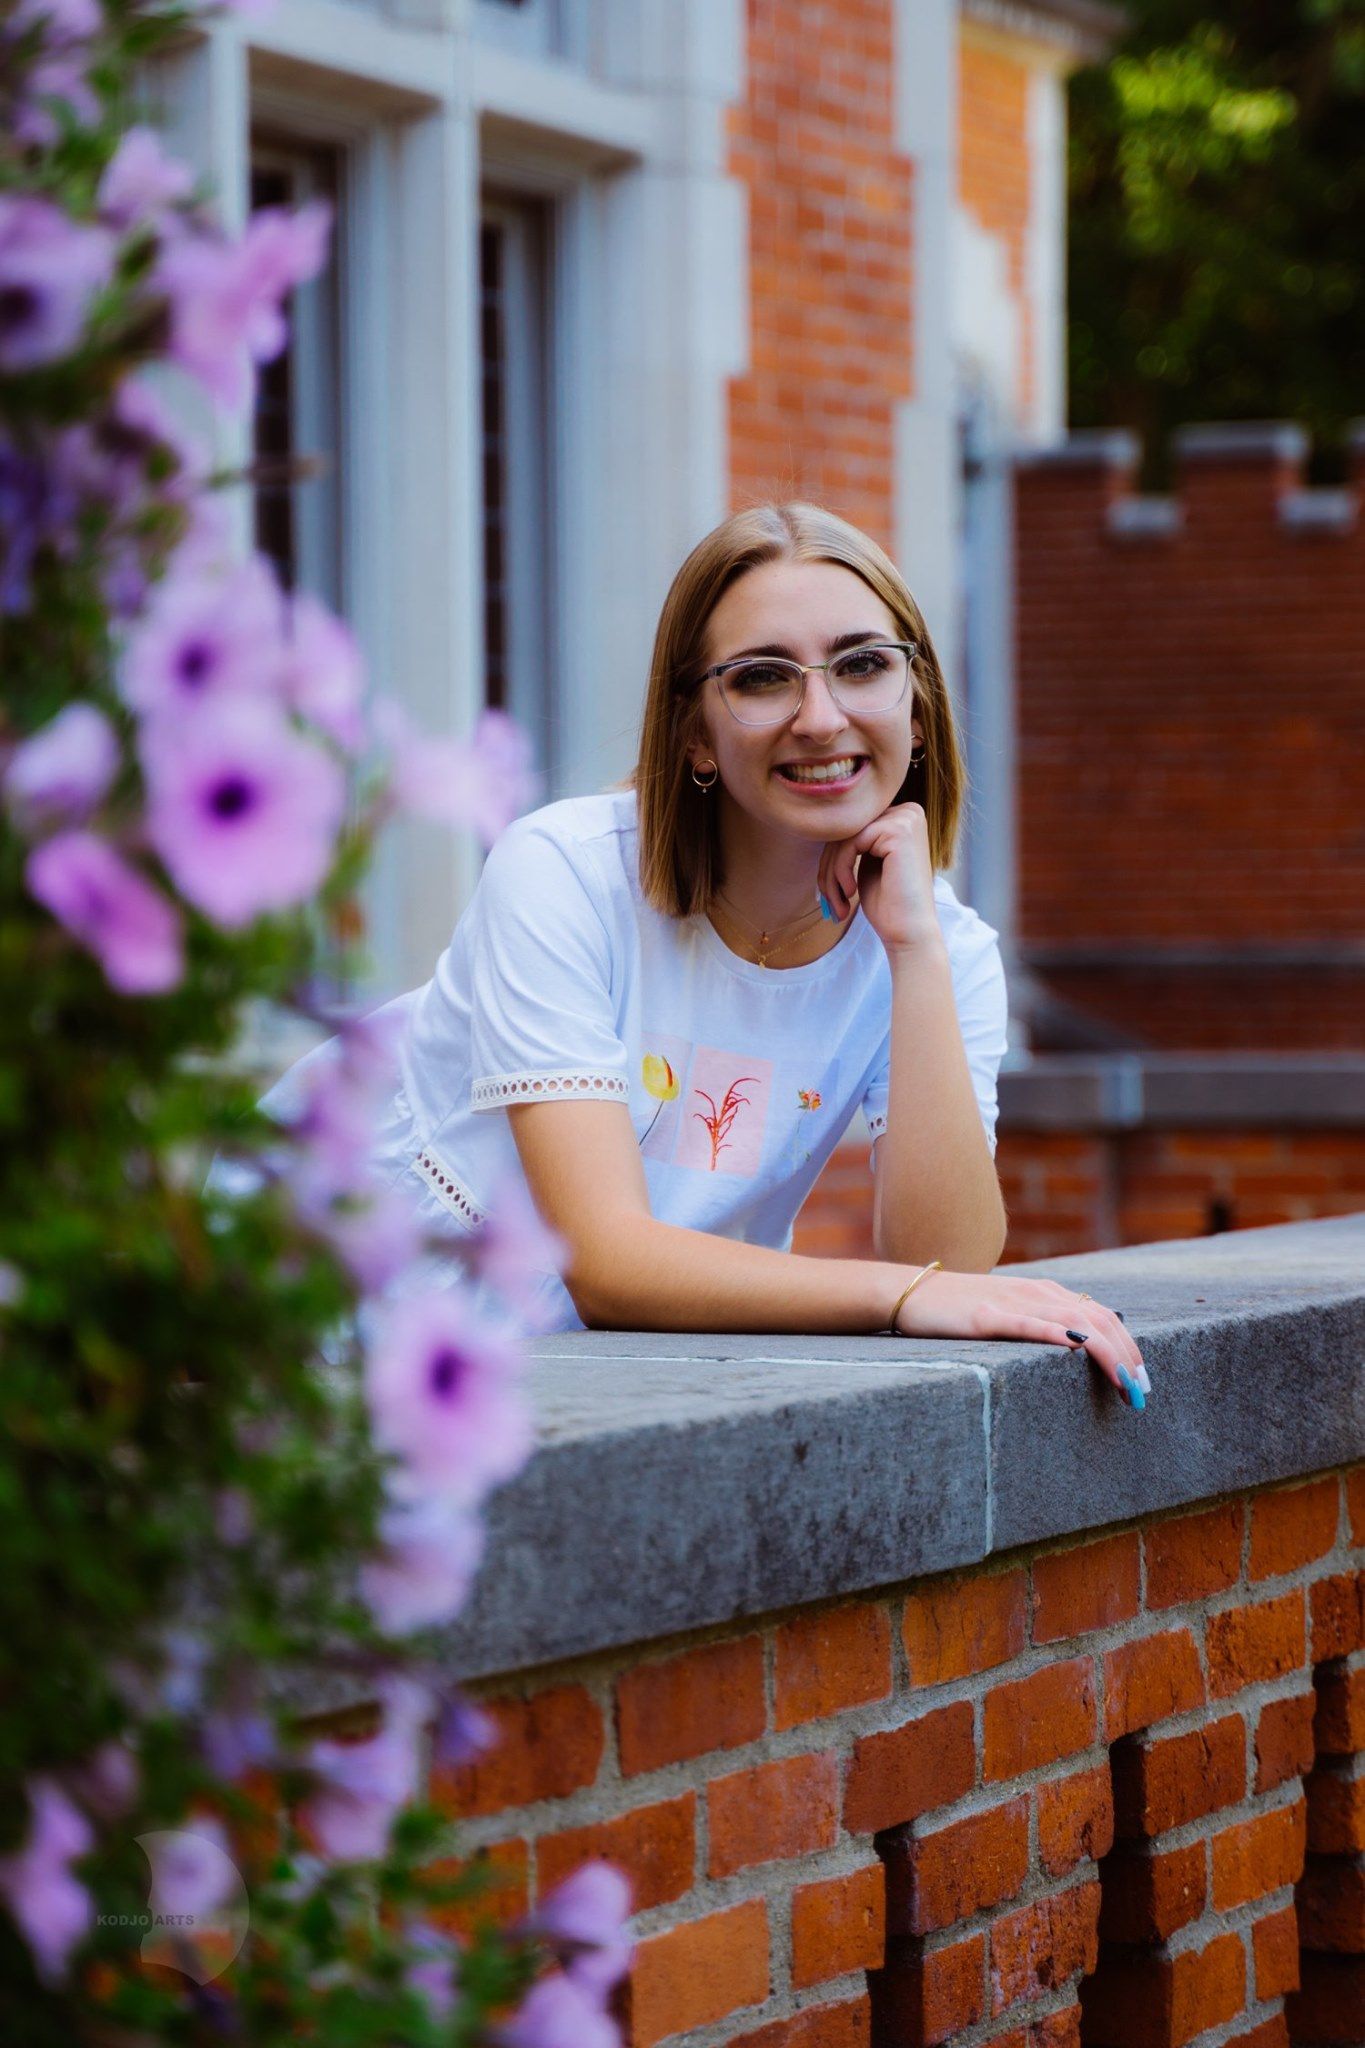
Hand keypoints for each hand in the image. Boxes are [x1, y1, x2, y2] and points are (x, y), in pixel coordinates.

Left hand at [819, 802, 939, 955]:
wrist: (909, 932)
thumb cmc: (888, 904)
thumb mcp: (867, 864)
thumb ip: (853, 841)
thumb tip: (820, 825)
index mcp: (902, 817)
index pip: (852, 828)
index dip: (833, 858)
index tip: (829, 891)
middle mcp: (908, 812)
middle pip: (847, 830)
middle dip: (829, 867)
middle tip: (830, 901)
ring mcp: (905, 819)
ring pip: (845, 837)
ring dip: (831, 873)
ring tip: (838, 903)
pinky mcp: (898, 830)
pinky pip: (850, 843)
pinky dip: (840, 870)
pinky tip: (850, 892)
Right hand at [895, 1269, 1151, 1406]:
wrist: (912, 1294)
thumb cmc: (959, 1311)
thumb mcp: (1009, 1312)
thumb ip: (1042, 1322)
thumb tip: (1080, 1345)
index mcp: (1046, 1292)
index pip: (1104, 1315)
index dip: (1129, 1346)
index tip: (1142, 1379)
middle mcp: (1037, 1292)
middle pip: (1100, 1320)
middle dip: (1127, 1357)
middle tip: (1143, 1391)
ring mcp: (1013, 1302)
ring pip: (1076, 1322)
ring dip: (1108, 1354)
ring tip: (1126, 1384)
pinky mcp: (987, 1317)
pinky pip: (1030, 1324)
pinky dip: (1058, 1334)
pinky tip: (1078, 1348)